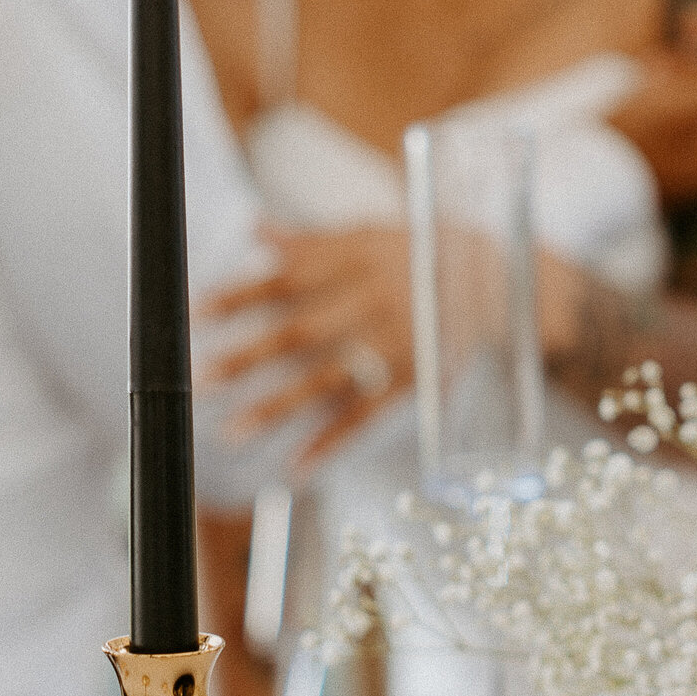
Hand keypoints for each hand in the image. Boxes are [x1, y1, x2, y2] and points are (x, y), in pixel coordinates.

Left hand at [198, 222, 413, 469]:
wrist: (500, 285)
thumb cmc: (420, 255)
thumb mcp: (370, 234)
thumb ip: (310, 241)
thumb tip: (253, 230)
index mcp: (359, 259)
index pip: (289, 278)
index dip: (241, 295)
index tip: (196, 313)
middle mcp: (374, 302)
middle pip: (302, 333)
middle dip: (249, 357)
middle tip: (200, 378)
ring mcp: (394, 346)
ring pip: (328, 380)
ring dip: (277, 408)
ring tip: (231, 432)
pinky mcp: (410, 382)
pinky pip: (366, 414)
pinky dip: (331, 441)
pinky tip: (295, 466)